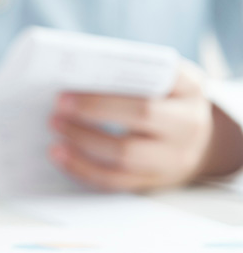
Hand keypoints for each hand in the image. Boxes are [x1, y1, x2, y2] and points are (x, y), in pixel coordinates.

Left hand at [48, 61, 242, 190]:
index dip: (121, 75)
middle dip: (95, 109)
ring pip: (126, 154)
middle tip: (58, 105)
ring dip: (83, 141)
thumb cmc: (163, 100)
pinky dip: (83, 168)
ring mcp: (174, 157)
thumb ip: (129, 72)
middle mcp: (188, 123)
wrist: (196, 142)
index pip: (157, 77)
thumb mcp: (161, 79)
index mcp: (188, 88)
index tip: (80, 79)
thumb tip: (76, 71)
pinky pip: (115, 180)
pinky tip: (61, 155)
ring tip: (55, 128)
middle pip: (142, 115)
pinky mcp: (153, 181)